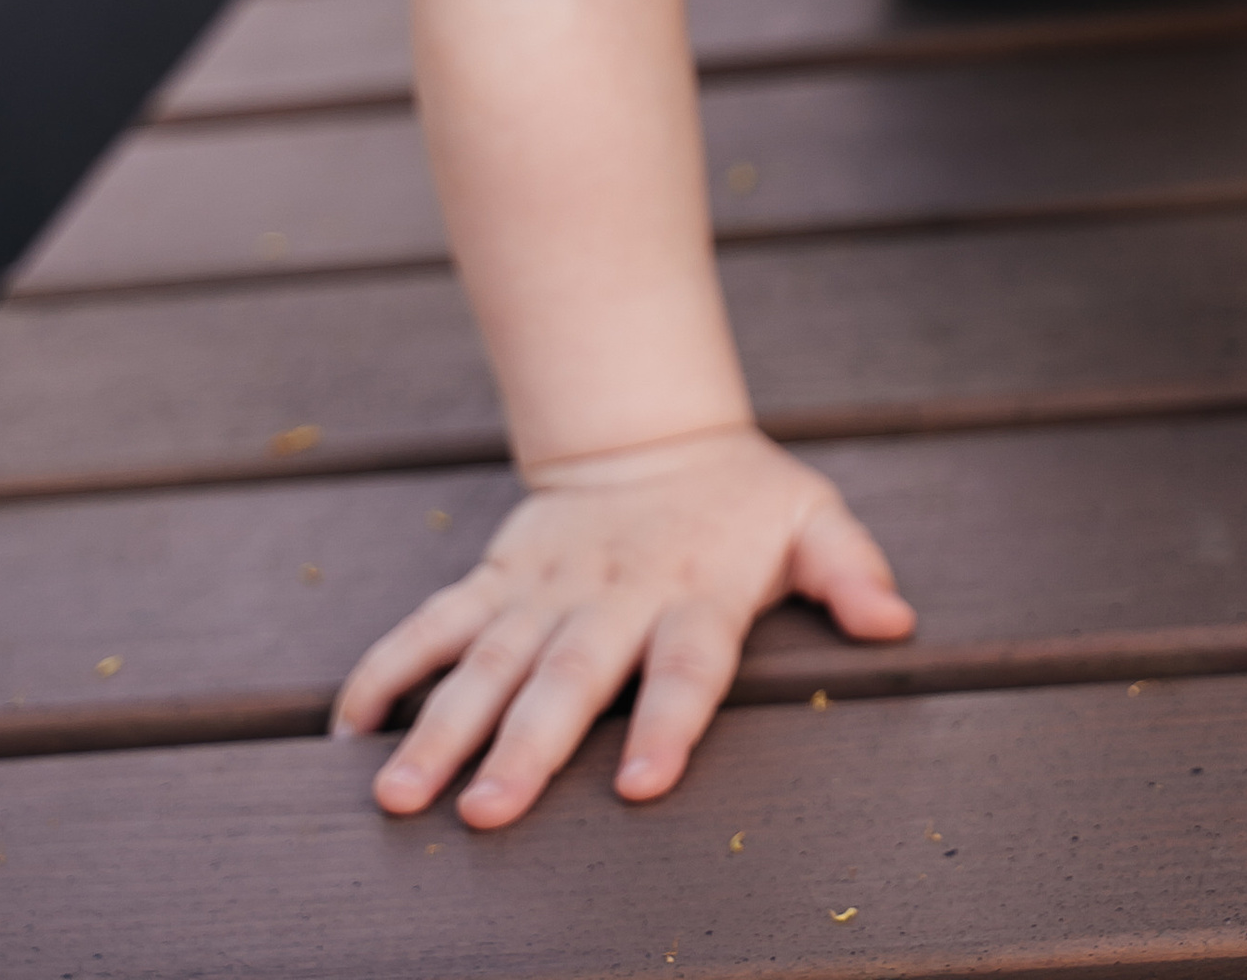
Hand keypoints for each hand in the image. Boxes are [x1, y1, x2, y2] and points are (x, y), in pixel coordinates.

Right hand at [332, 423, 914, 825]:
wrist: (649, 431)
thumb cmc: (740, 499)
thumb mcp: (809, 515)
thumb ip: (848, 568)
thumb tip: (896, 621)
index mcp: (694, 593)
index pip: (686, 665)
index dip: (668, 721)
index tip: (642, 785)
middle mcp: (611, 598)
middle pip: (569, 677)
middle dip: (527, 747)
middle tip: (485, 815)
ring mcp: (543, 590)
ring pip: (487, 662)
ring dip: (440, 726)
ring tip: (398, 794)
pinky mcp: (495, 580)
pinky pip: (434, 625)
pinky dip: (390, 669)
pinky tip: (350, 727)